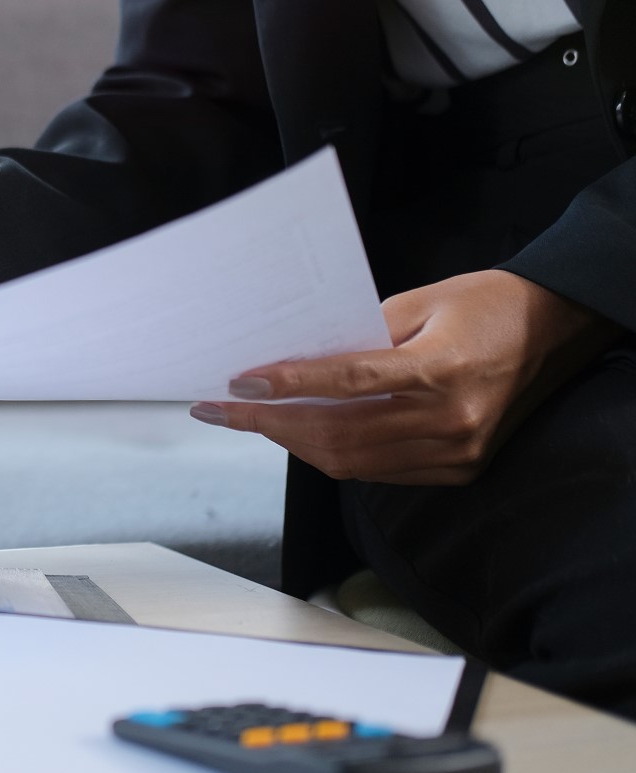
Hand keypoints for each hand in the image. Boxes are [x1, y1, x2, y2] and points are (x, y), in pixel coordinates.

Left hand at [188, 271, 621, 483]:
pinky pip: (378, 471)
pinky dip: (333, 455)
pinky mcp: (459, 468)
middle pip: (340, 433)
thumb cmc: (481, 305)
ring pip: (352, 462)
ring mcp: (457, 451)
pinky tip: (302, 433)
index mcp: (442, 368)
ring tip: (253, 421)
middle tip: (223, 410)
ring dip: (294, 444)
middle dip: (272, 424)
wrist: (548, 330)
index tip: (238, 385)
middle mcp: (451, 418)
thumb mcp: (418, 301)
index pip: (348, 382)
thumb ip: (356, 336)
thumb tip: (290, 361)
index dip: (288, 385)